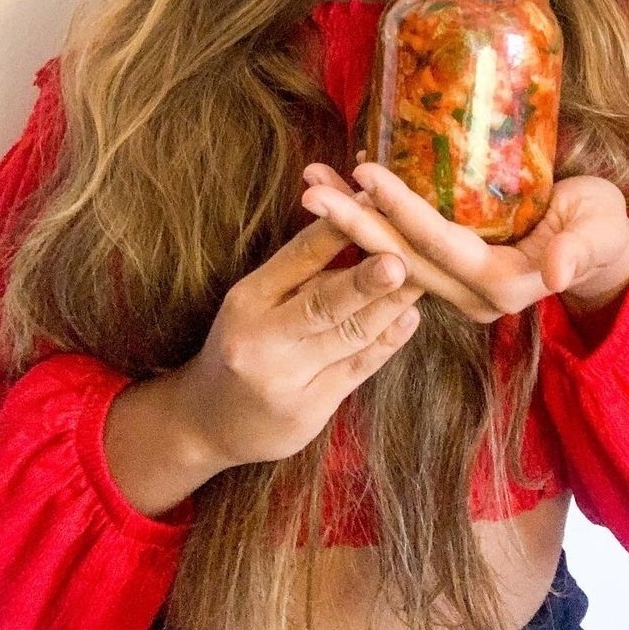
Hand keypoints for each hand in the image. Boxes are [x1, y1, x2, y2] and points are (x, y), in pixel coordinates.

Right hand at [178, 215, 421, 468]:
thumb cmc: (242, 343)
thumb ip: (301, 268)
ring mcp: (286, 380)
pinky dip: (387, 342)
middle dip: (364, 281)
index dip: (337, 232)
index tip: (373, 208)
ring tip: (422, 280)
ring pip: (348, 337)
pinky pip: (356, 370)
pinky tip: (410, 319)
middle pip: (322, 304)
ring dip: (389, 307)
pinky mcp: (308, 411)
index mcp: (248, 299)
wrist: (206, 422)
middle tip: (400, 260)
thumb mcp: (255, 299)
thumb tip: (355, 222)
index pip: (297, 258)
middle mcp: (262, 340)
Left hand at [301, 163, 628, 324]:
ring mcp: (455, 286)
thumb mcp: (600, 232)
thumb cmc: (602, 229)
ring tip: (311, 185)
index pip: (439, 244)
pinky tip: (342, 189)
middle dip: (353, 222)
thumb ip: (577, 250)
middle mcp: (469, 294)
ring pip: (390, 256)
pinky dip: (369, 220)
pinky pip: (400, 248)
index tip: (365, 174)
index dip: (402, 209)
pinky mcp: (448, 272)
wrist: (602, 251)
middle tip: (310, 189)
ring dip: (349, 221)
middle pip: (399, 257)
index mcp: (502, 285)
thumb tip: (555, 271)